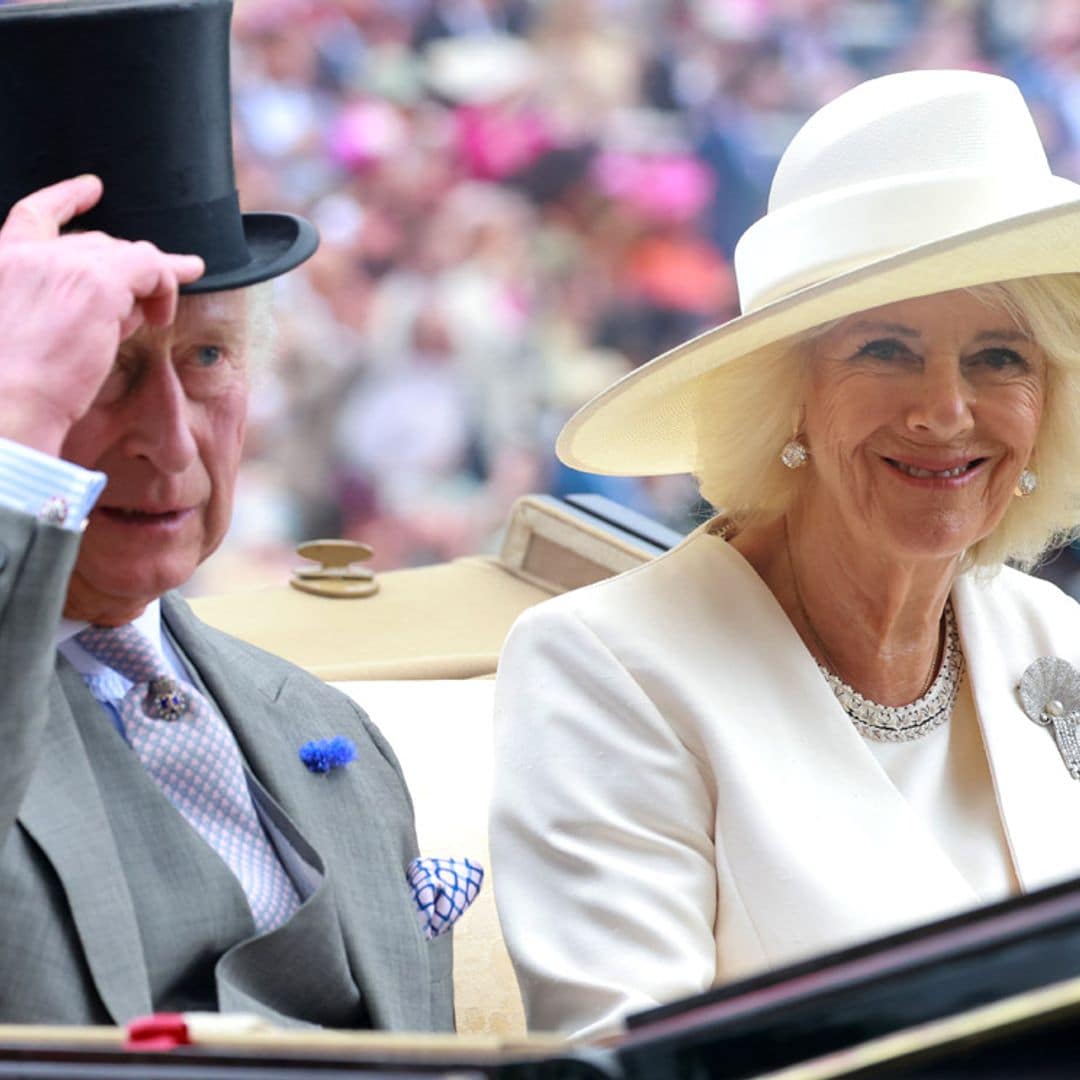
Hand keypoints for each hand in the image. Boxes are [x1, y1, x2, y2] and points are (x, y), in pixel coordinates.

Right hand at [0, 175, 204, 454]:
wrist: (5, 405)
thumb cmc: (10, 387)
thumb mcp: (25, 332)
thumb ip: (65, 306)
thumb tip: (124, 305)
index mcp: (2, 262)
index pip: (34, 213)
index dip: (66, 197)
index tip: (91, 189)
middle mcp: (28, 254)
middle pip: (94, 243)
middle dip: (126, 268)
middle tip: (147, 300)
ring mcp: (63, 265)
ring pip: (125, 254)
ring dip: (150, 280)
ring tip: (163, 309)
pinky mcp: (97, 284)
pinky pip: (149, 267)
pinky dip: (165, 285)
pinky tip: (163, 313)